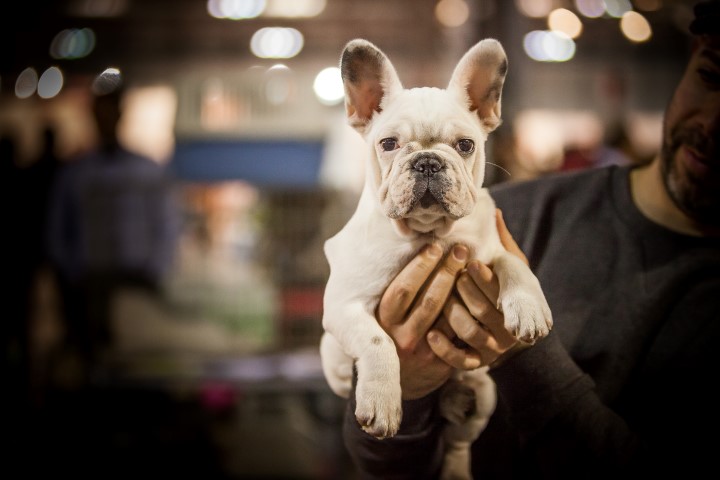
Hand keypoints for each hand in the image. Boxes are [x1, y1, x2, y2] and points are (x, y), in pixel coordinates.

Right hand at [377, 243, 479, 398]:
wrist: (396, 381)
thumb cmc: (390, 334)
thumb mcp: (381, 315)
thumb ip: (392, 290)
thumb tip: (403, 246)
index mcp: (383, 320)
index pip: (403, 288)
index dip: (419, 266)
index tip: (434, 246)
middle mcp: (401, 336)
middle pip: (430, 300)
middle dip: (447, 271)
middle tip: (460, 249)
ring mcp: (422, 352)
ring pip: (449, 317)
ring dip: (464, 291)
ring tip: (474, 267)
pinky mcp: (441, 364)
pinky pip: (460, 336)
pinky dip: (471, 315)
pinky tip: (481, 296)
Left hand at [428, 209, 527, 367]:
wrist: (507, 339)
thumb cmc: (502, 293)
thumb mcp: (508, 271)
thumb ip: (501, 245)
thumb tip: (494, 212)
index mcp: (516, 304)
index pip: (501, 291)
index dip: (484, 277)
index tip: (470, 262)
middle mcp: (507, 330)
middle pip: (483, 310)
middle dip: (465, 290)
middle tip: (451, 276)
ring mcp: (492, 349)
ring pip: (470, 332)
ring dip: (452, 314)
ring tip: (440, 301)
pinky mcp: (476, 364)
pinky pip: (460, 361)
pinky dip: (445, 349)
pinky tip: (431, 334)